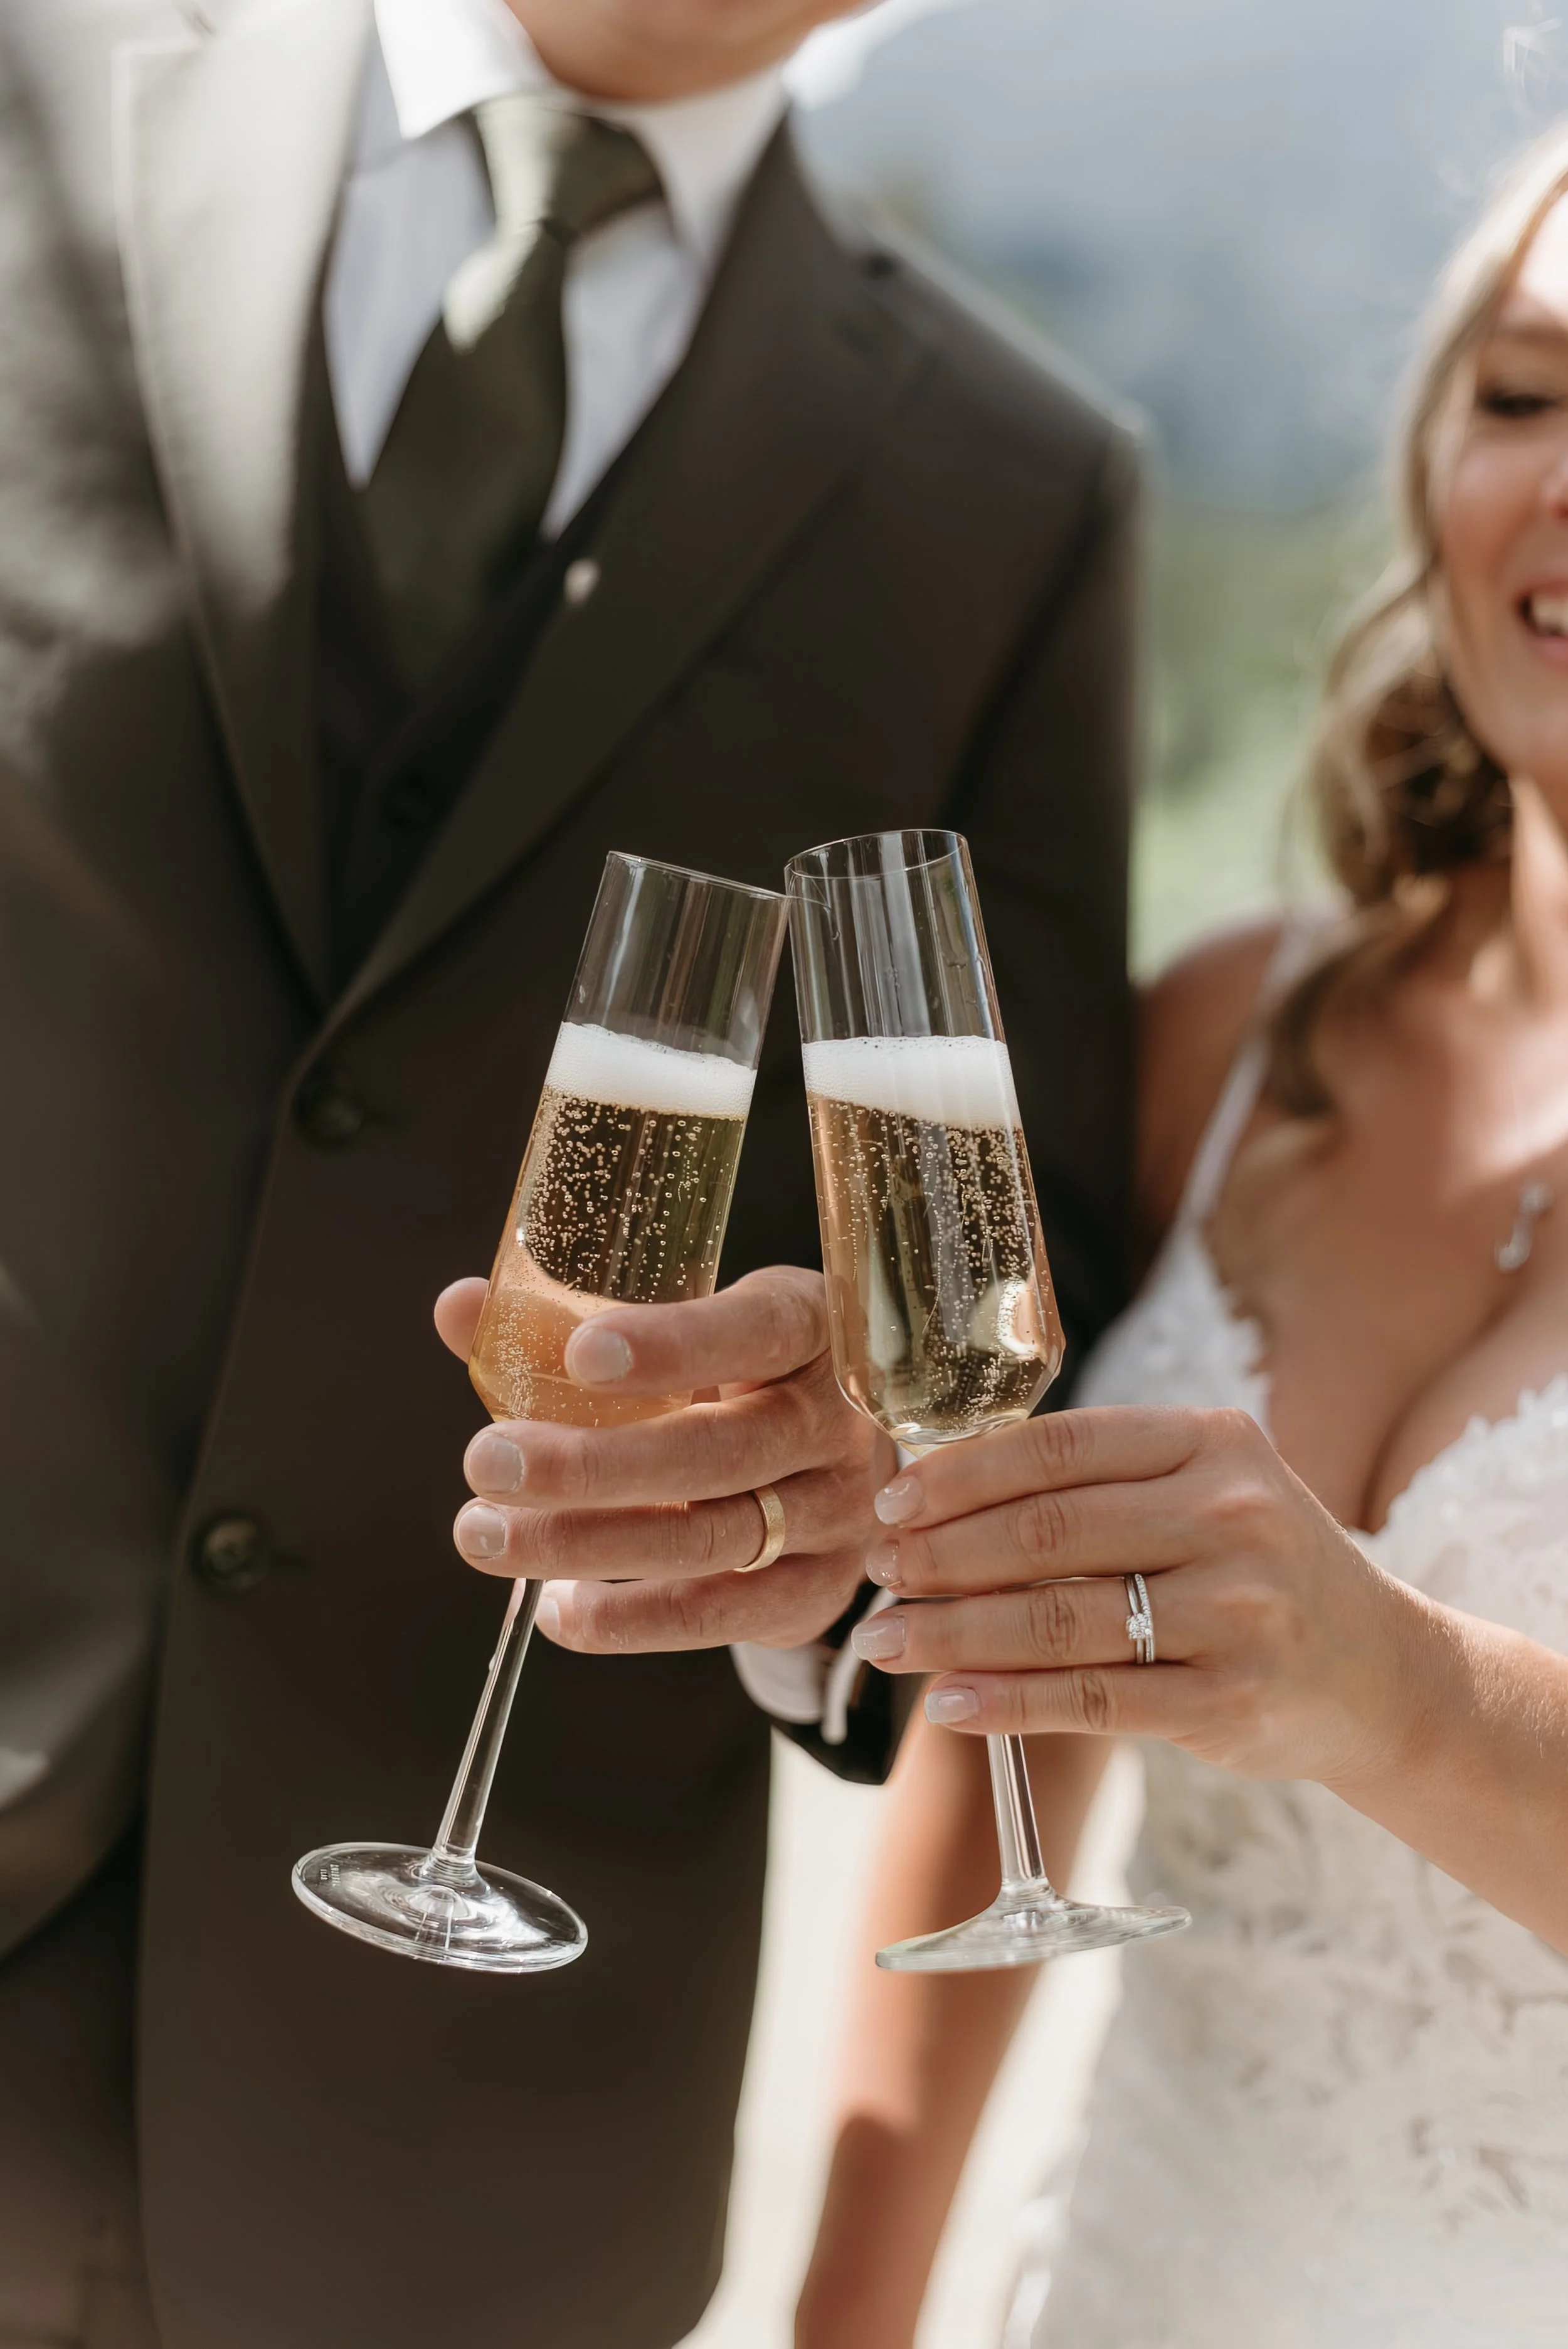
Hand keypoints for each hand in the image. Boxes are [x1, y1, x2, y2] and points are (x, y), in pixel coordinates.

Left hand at [436, 1266, 891, 1653]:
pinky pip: (718, 1615)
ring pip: (709, 1540)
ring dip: (585, 1544)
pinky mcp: (814, 1591)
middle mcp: (832, 1423)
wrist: (830, 1466)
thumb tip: (457, 1308)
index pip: (752, 1331)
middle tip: (485, 1462)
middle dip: (592, 1466)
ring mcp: (835, 1514)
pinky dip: (630, 1620)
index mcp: (806, 1329)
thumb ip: (566, 1322)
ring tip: (484, 1536)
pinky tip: (556, 1607)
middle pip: (718, 1452)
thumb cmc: (728, 1380)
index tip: (579, 1354)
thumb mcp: (673, 1336)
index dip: (672, 1345)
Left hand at [848, 1406, 1437, 1790]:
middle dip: (942, 1554)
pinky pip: (1094, 1699)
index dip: (961, 1476)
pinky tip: (949, 1703)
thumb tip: (936, 1500)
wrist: (1381, 1674)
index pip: (1059, 1449)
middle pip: (1048, 1532)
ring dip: (954, 1633)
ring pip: (1060, 1620)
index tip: (891, 1502)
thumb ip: (1097, 1486)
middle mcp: (1232, 1516)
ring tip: (886, 1640)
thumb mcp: (1205, 1494)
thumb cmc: (1256, 1572)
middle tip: (876, 1572)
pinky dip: (1008, 1703)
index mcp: (1213, 1443)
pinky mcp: (1231, 1701)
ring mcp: (1237, 1611)